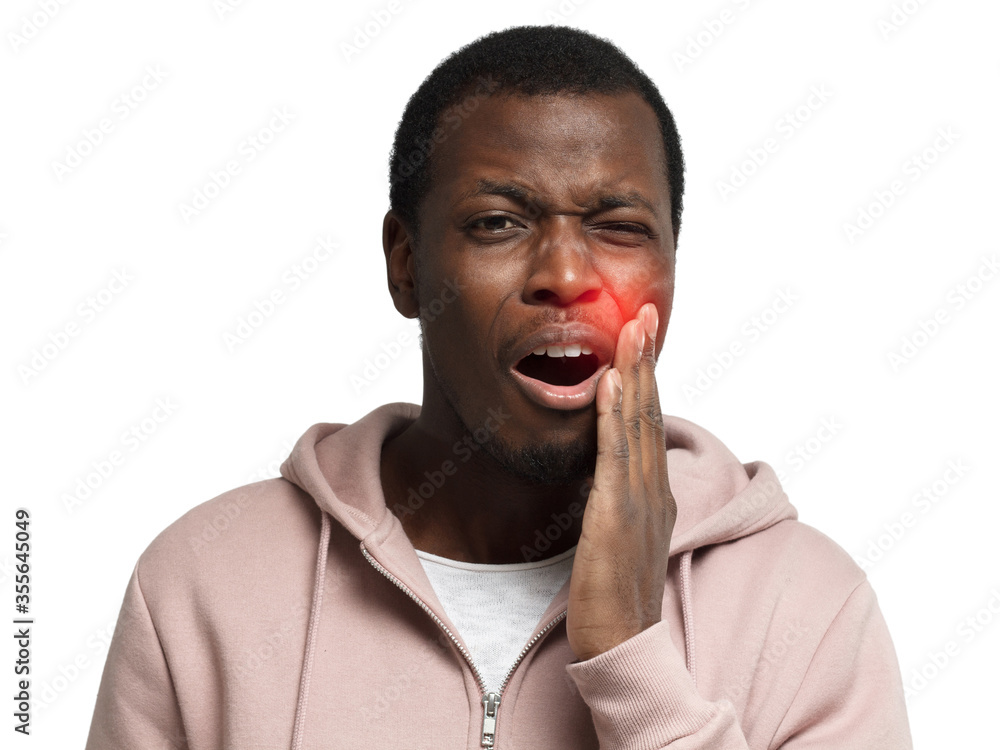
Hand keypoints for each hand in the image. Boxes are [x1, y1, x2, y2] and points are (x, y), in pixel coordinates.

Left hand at [566, 302, 676, 661]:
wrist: (620, 644)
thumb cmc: (614, 592)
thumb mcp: (618, 533)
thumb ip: (615, 498)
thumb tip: (604, 470)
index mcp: (652, 491)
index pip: (647, 422)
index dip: (645, 376)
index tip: (639, 334)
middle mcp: (652, 488)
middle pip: (647, 412)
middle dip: (645, 359)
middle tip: (642, 311)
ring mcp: (638, 501)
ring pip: (636, 425)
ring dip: (635, 373)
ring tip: (632, 329)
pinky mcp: (616, 517)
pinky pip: (615, 458)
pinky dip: (614, 418)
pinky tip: (611, 384)